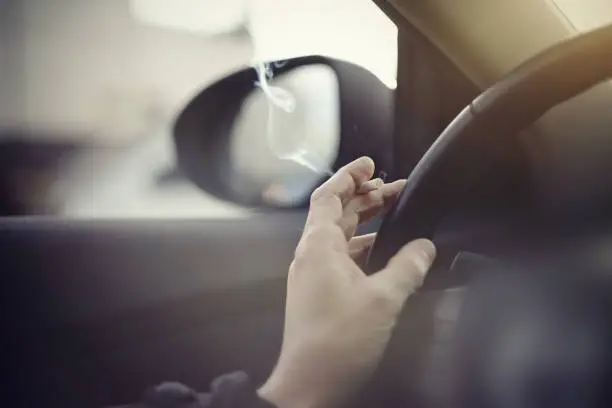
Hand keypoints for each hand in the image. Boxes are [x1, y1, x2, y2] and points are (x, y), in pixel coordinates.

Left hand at [258, 157, 436, 407]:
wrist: (310, 384)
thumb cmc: (338, 340)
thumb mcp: (383, 299)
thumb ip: (407, 267)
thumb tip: (425, 248)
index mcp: (318, 246)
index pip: (328, 196)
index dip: (349, 175)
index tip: (370, 163)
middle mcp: (312, 255)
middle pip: (337, 213)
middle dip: (365, 196)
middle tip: (395, 188)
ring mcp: (314, 274)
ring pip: (341, 235)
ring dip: (366, 222)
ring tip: (394, 214)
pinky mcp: (320, 292)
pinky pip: (342, 258)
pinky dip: (364, 248)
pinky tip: (386, 253)